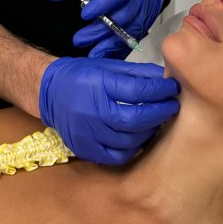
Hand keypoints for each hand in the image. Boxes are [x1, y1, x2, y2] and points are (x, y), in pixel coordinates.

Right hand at [39, 57, 179, 163]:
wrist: (49, 92)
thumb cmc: (83, 76)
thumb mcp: (108, 67)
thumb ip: (137, 74)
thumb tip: (165, 78)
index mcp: (98, 85)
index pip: (137, 91)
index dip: (159, 90)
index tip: (173, 88)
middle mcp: (91, 110)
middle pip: (134, 119)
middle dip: (159, 113)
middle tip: (171, 107)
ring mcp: (87, 133)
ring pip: (128, 140)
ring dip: (148, 131)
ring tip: (156, 121)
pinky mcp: (84, 148)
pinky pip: (116, 156)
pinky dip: (132, 149)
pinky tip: (138, 137)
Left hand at [47, 0, 174, 57]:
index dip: (102, 5)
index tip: (84, 15)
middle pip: (122, 17)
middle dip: (100, 31)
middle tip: (79, 39)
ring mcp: (145, 12)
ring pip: (129, 31)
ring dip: (110, 44)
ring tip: (92, 54)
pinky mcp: (146, 23)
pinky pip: (134, 39)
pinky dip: (120, 49)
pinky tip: (107, 56)